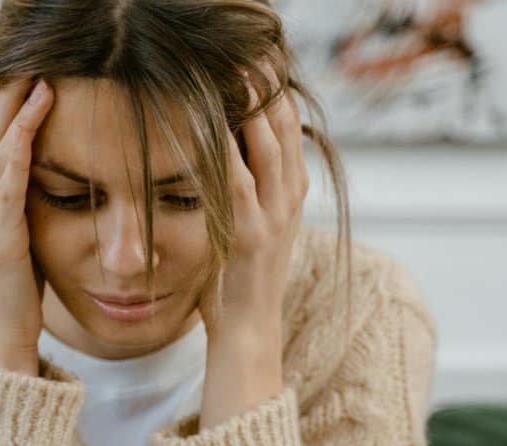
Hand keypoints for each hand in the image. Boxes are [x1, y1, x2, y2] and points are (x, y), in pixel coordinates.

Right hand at [0, 77, 53, 373]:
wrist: (2, 342)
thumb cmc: (18, 292)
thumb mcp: (24, 236)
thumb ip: (26, 203)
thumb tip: (44, 176)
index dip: (4, 93)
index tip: (25, 60)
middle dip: (7, 84)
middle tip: (26, 47)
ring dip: (16, 100)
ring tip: (35, 64)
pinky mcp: (3, 235)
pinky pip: (8, 179)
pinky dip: (21, 141)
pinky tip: (36, 114)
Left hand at [197, 74, 308, 344]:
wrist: (249, 332)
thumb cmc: (238, 281)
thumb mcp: (251, 226)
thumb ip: (249, 191)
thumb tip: (230, 155)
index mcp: (290, 194)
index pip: (289, 128)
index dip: (277, 91)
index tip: (262, 58)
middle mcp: (289, 200)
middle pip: (285, 128)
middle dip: (269, 87)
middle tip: (253, 50)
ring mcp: (274, 218)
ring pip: (269, 149)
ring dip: (255, 108)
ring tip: (241, 72)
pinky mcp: (250, 237)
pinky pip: (240, 185)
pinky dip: (229, 154)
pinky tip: (216, 126)